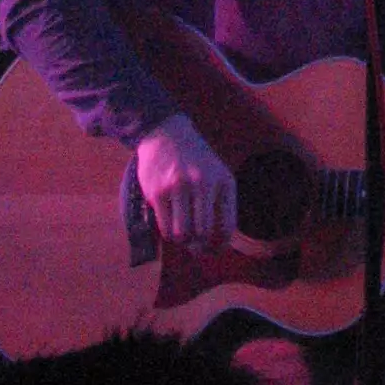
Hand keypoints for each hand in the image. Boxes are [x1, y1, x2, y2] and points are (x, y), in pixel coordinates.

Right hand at [136, 113, 236, 247]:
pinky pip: (164, 228)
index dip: (219, 246)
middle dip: (198, 246)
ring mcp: (180, 187)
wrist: (166, 133)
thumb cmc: (194, 160)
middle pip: (203, 234)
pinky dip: (167, 234)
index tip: (212, 250)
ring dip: (181, 241)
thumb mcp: (216, 174)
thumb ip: (219, 204)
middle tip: (193, 246)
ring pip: (182, 234)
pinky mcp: (158, 192)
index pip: (227, 227)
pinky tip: (169, 225)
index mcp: (224, 182)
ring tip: (181, 234)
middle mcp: (204, 184)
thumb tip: (216, 244)